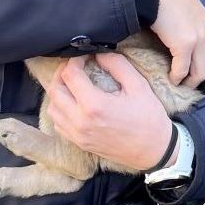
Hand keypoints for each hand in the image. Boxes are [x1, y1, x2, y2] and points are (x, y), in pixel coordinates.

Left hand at [47, 52, 174, 171]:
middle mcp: (80, 121)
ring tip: (73, 83)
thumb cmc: (148, 118)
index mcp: (94, 105)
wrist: (153, 149)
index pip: (70, 75)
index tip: (85, 56)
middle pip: (55, 90)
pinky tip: (73, 102)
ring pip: (52, 107)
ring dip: (58, 91)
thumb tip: (100, 54)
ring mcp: (77, 134)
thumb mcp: (139, 85)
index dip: (74, 60)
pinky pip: (58, 123)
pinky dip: (60, 109)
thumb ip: (118, 65)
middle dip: (62, 73)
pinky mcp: (78, 143)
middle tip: (76, 66)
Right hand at [150, 0, 204, 87]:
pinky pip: (183, 70)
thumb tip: (170, 32)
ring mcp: (199, 39)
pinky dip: (177, 77)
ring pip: (199, 71)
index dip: (196, 63)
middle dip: (195, 78)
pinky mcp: (186, 44)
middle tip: (182, 86)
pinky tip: (169, 80)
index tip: (185, 71)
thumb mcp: (179, 6)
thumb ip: (181, 20)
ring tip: (175, 85)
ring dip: (187, 80)